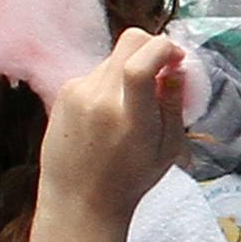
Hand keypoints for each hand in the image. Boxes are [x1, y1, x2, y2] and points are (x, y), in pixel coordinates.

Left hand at [38, 28, 186, 223]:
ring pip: (113, 57)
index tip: (177, 58)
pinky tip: (107, 113)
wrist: (77, 200)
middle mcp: (99, 98)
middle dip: (153, 48)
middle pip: (130, 41)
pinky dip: (109, 82)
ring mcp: (77, 91)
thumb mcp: (168, 149)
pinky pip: (95, 72)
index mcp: (130, 116)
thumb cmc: (128, 181)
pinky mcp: (63, 92)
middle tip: (162, 70)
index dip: (165, 48)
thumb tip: (176, 67)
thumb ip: (174, 104)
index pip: (143, 60)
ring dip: (129, 68)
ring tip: (131, 104)